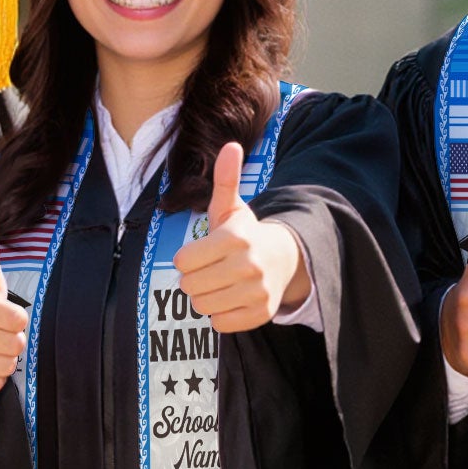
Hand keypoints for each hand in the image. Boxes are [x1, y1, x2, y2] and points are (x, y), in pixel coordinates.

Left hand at [171, 141, 307, 333]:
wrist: (284, 260)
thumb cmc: (246, 234)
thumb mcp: (232, 207)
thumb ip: (225, 179)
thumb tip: (231, 145)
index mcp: (236, 239)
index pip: (183, 261)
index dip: (186, 259)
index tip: (200, 254)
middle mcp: (249, 266)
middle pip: (189, 286)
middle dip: (193, 279)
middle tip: (209, 270)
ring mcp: (257, 292)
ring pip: (202, 306)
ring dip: (205, 297)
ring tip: (219, 283)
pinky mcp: (261, 314)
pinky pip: (220, 323)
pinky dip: (220, 314)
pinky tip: (230, 298)